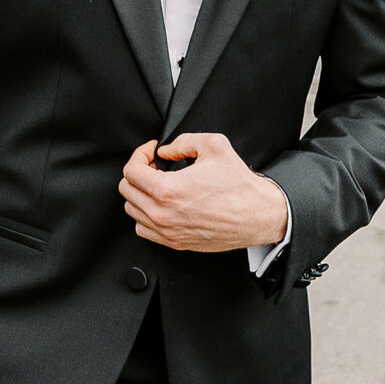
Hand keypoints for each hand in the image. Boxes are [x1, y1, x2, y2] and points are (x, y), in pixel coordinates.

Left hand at [118, 133, 289, 254]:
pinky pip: (143, 229)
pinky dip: (145, 214)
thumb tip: (165, 150)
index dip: (140, 154)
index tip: (152, 152)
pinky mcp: (174, 242)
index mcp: (168, 190)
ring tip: (158, 184)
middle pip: (127, 189)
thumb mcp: (214, 146)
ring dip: (140, 193)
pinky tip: (162, 204)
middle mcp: (163, 214)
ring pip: (132, 210)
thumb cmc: (240, 186)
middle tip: (156, 166)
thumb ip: (183, 141)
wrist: (257, 215)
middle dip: (138, 172)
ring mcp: (167, 231)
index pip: (131, 171)